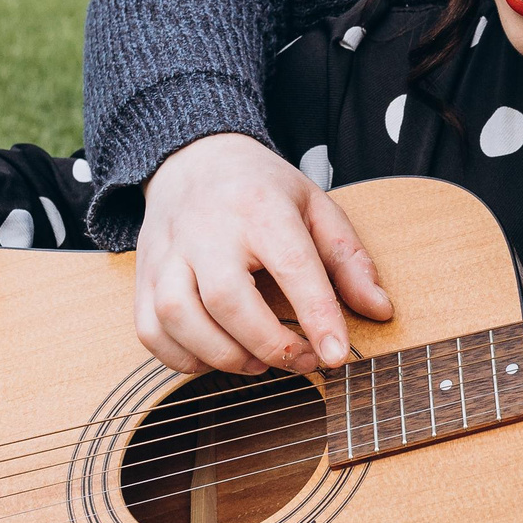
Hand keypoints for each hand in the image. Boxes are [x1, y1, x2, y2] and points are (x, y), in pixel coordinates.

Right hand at [135, 133, 393, 376]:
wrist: (193, 160)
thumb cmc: (261, 191)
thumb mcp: (316, 207)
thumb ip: (349, 259)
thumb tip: (379, 310)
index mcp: (260, 207)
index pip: (292, 265)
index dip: (317, 316)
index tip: (336, 356)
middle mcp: (207, 228)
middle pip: (226, 298)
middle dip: (267, 344)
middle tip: (300, 360)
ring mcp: (167, 253)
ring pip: (178, 317)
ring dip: (222, 356)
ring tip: (258, 363)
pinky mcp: (143, 275)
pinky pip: (150, 331)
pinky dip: (181, 358)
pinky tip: (215, 357)